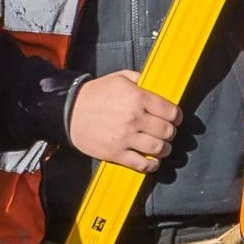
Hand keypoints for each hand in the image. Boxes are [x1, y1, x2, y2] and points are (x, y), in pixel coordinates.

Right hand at [65, 71, 179, 172]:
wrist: (67, 111)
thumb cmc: (93, 94)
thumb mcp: (118, 78)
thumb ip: (140, 80)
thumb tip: (156, 85)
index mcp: (137, 97)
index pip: (171, 112)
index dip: (176, 117)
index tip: (174, 119)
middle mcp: (134, 118)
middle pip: (167, 131)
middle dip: (170, 132)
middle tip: (166, 132)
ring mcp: (125, 137)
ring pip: (159, 148)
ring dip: (164, 149)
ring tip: (161, 147)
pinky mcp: (116, 153)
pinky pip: (143, 164)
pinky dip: (152, 164)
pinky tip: (152, 160)